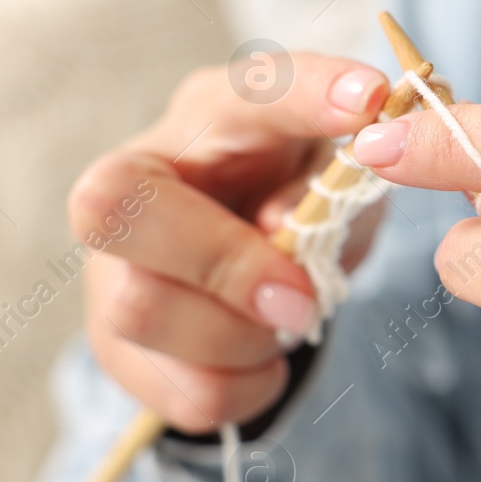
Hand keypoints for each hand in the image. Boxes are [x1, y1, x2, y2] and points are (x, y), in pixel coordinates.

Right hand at [69, 54, 388, 432]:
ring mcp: (110, 266)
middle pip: (115, 205)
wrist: (255, 272)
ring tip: (292, 322)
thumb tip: (282, 227)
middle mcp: (136, 177)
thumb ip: (325, 188)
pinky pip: (181, 389)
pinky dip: (246, 386)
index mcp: (209, 118)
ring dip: (241, 337)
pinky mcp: (117, 347)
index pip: (244, 92)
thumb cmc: (296, 202)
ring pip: (140, 308)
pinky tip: (266, 359)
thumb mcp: (332, 181)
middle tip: (301, 297)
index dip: (303, 95)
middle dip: (221, 261)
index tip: (370, 99)